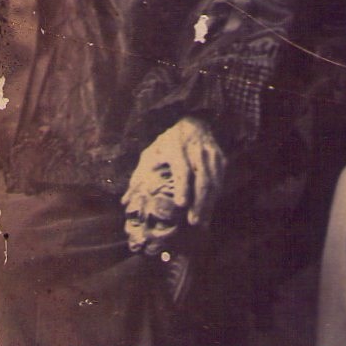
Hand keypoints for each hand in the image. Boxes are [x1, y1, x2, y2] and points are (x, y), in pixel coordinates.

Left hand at [123, 117, 226, 253]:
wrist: (192, 123)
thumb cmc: (166, 143)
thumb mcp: (150, 155)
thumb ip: (139, 178)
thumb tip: (125, 203)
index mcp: (176, 146)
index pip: (183, 169)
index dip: (183, 187)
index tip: (181, 204)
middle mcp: (197, 149)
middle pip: (202, 178)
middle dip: (199, 202)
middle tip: (193, 222)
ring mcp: (211, 153)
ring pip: (214, 181)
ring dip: (209, 203)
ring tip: (201, 223)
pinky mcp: (220, 158)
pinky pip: (220, 180)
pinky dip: (215, 197)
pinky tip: (208, 211)